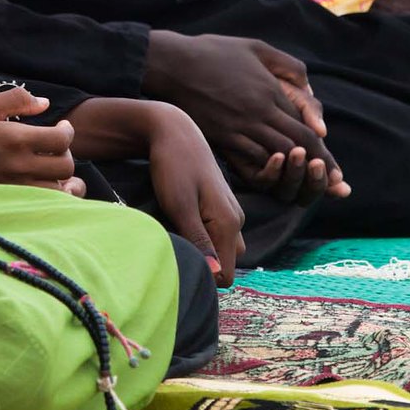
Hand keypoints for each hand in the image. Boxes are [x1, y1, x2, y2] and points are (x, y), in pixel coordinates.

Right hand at [0, 89, 82, 194]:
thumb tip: (44, 103)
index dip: (68, 131)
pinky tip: (43, 183)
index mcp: (14, 138)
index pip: (61, 140)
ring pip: (59, 190)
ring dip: (62, 177)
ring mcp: (13, 187)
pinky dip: (51, 195)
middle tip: (55, 146)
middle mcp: (18, 166)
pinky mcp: (6, 201)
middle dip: (67, 153)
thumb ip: (17, 99)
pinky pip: (42, 204)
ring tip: (51, 166)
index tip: (62, 126)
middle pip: (66, 167)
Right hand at [143, 31, 347, 203]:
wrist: (171, 64)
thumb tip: (311, 87)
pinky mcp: (220, 139)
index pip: (307, 128)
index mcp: (270, 92)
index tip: (337, 171)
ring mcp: (238, 129)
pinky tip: (274, 179)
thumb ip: (289, 66)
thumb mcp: (257, 47)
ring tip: (310, 189)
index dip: (324, 152)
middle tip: (335, 188)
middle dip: (319, 169)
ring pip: (276, 159)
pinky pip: (248, 163)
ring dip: (295, 175)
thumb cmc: (213, 52)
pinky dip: (266, 173)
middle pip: (298, 148)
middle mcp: (258, 114)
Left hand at [143, 103, 245, 285]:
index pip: (225, 274)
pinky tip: (182, 221)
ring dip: (202, 250)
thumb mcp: (180, 206)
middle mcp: (236, 220)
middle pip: (224, 264)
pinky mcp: (222, 206)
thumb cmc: (173, 167)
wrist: (175, 132)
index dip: (202, 277)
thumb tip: (215, 276)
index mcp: (229, 223)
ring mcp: (231, 212)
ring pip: (221, 250)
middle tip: (174, 246)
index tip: (179, 262)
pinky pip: (217, 235)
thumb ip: (199, 242)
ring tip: (176, 233)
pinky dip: (202, 237)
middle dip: (203, 265)